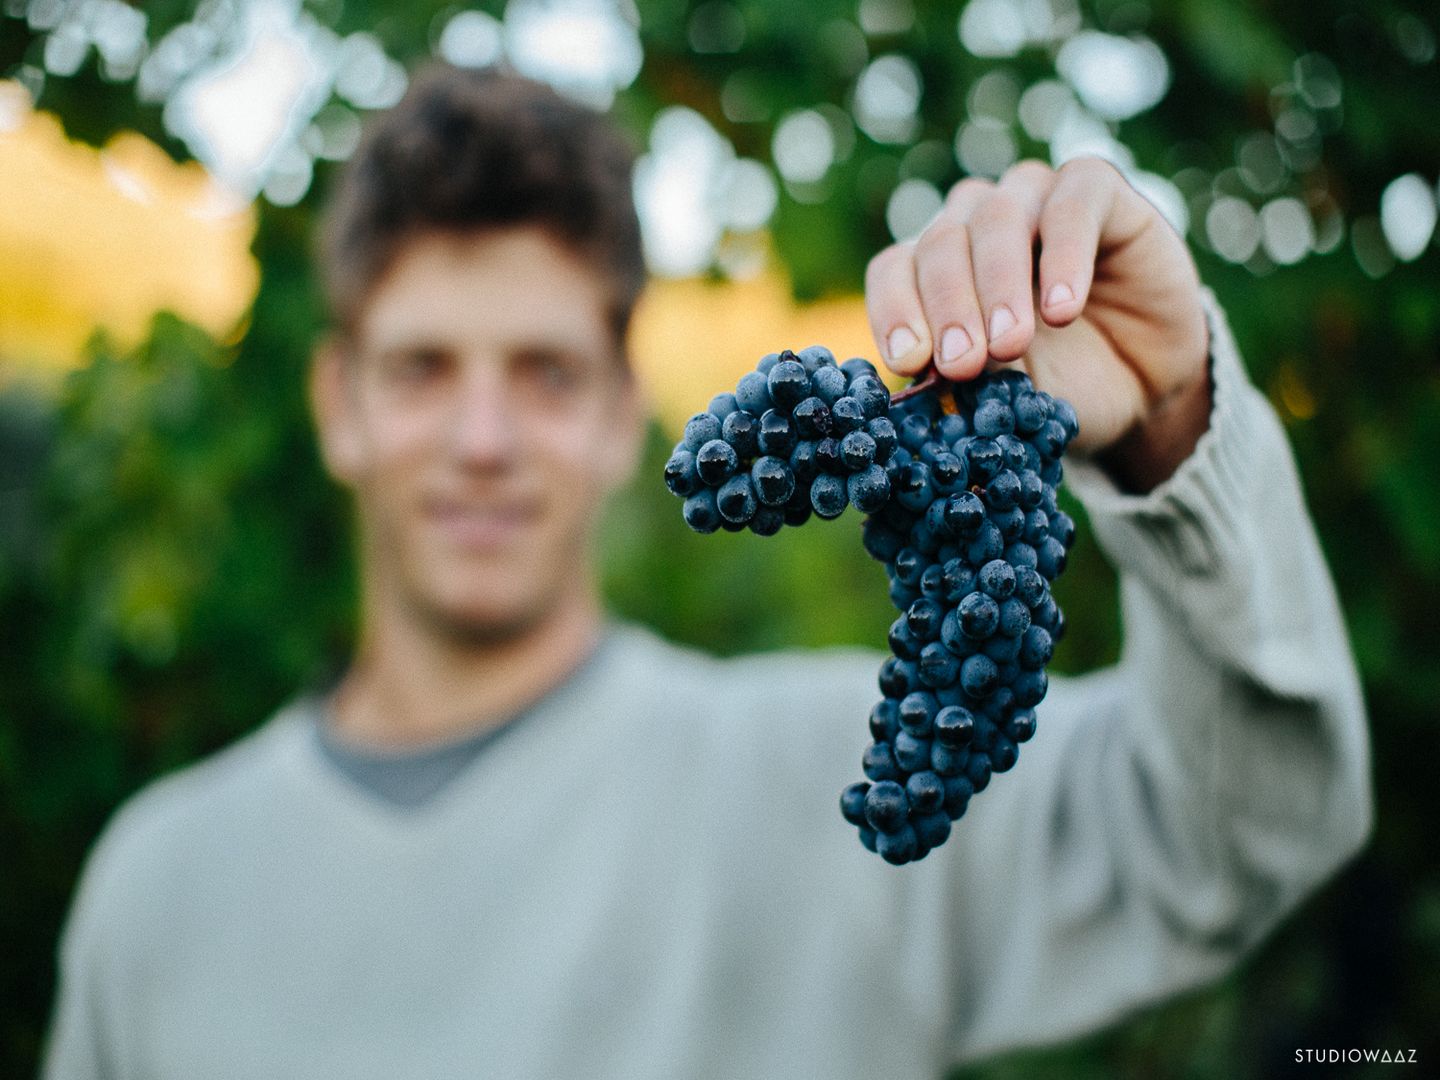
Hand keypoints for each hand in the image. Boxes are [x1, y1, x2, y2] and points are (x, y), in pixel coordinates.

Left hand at [864, 157, 1211, 492]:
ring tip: (1010, 344)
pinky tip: (1062, 310)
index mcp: (936, 267)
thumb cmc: (1061, 385)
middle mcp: (976, 221)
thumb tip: (921, 377)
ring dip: (997, 284)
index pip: (895, 270)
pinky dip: (1063, 257)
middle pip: (941, 243)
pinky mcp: (1097, 190)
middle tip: (963, 364)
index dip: (894, 310)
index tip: (909, 360)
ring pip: (996, 217)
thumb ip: (967, 378)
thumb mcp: (1003, 394)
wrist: (1147, 386)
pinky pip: (1071, 205)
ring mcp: (1033, 198)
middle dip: (949, 308)